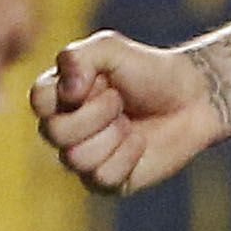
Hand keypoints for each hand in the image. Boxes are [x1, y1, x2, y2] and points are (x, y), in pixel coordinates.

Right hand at [30, 32, 228, 195]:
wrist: (192, 99)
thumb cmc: (149, 71)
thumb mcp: (112, 50)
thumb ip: (80, 56)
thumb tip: (66, 91)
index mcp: (59, 95)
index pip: (38, 101)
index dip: (70, 93)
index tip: (100, 81)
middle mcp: (66, 127)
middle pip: (54, 133)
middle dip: (96, 114)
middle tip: (119, 101)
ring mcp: (84, 156)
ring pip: (75, 159)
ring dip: (113, 135)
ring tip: (130, 122)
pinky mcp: (105, 181)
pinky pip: (101, 178)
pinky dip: (127, 157)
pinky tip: (139, 142)